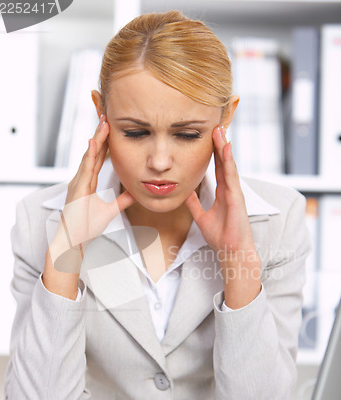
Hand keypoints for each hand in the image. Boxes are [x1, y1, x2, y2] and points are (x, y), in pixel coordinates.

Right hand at [44, 115, 135, 296]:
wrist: (74, 240)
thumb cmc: (85, 227)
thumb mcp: (110, 211)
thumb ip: (122, 200)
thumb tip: (135, 193)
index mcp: (88, 182)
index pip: (99, 157)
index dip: (105, 142)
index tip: (111, 127)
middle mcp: (82, 179)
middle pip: (93, 152)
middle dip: (100, 134)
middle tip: (107, 115)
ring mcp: (78, 182)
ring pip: (89, 156)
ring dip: (97, 138)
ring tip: (103, 122)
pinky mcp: (78, 189)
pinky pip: (85, 169)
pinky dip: (90, 155)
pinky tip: (95, 143)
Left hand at [185, 126, 260, 307]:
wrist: (231, 251)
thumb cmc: (221, 236)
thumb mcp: (202, 217)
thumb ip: (194, 204)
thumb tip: (185, 194)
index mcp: (222, 193)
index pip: (218, 168)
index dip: (214, 153)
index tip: (209, 138)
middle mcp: (230, 189)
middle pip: (224, 162)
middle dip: (219, 144)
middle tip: (215, 126)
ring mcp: (234, 192)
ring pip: (229, 165)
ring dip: (224, 147)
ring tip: (220, 131)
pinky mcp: (237, 197)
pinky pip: (231, 176)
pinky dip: (229, 162)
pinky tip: (226, 149)